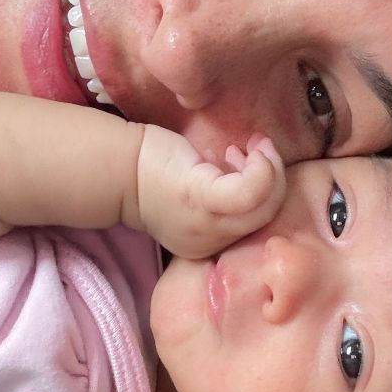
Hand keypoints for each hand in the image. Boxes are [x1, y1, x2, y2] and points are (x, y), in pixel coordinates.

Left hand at [133, 127, 285, 258]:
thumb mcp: (201, 192)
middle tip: (259, 149)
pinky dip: (261, 169)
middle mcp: (210, 243)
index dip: (268, 190)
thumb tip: (257, 174)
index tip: (252, 162)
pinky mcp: (201, 199)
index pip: (259, 224)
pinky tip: (247, 151)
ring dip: (269, 169)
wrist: (117, 166)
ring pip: (265, 206)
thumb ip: (228, 194)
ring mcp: (206, 225)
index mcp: (210, 243)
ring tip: (250, 148)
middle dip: (274, 177)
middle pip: (268, 217)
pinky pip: (250, 192)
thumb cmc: (158, 171)